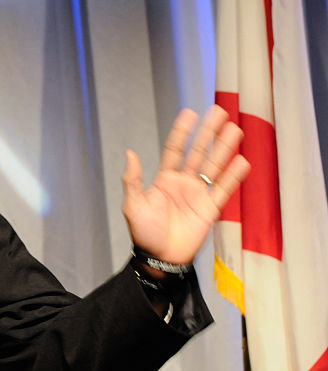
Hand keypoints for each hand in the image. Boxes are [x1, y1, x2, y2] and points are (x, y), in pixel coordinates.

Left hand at [122, 105, 250, 263]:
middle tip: (219, 112)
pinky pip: (223, 189)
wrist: (160, 258)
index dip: (182, 132)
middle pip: (198, 152)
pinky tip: (241, 161)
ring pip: (213, 167)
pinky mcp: (209, 209)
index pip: (175, 150)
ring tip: (234, 130)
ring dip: (224, 149)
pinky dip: (232, 176)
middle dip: (208, 133)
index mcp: (164, 180)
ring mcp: (198, 195)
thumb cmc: (144, 234)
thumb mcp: (133, 205)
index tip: (190, 113)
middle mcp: (183, 184)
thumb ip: (133, 180)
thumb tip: (129, 153)